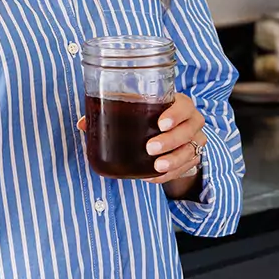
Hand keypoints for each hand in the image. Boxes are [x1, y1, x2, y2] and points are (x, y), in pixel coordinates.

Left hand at [76, 93, 206, 189]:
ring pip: (190, 152)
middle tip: (151, 148)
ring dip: (173, 160)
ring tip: (155, 167)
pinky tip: (154, 177)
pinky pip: (186, 168)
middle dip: (170, 141)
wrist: (170, 130)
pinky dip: (170, 174)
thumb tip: (82, 124)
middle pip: (189, 130)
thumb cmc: (149, 113)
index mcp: (178, 102)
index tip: (160, 123)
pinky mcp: (193, 158)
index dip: (175, 114)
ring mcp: (195, 140)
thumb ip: (111, 111)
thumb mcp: (134, 108)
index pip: (184, 106)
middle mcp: (192, 120)